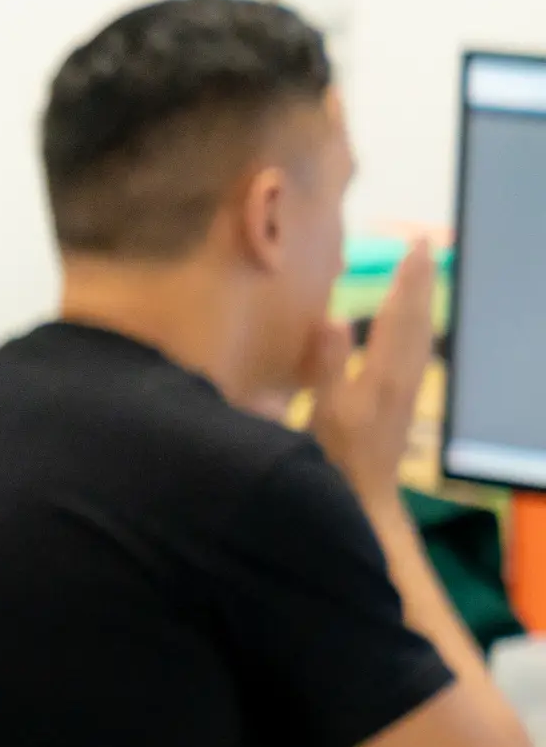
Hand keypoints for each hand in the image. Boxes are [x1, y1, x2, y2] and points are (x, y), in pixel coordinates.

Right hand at [307, 240, 437, 503]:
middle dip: (419, 283)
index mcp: (383, 373)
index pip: (398, 316)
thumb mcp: (324, 413)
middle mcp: (404, 375)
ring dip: (422, 301)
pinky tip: (413, 323)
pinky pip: (418, 348)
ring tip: (422, 275)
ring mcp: (407, 388)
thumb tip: (334, 317)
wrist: (366, 499)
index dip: (405, 281)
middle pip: (417, 319)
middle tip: (423, 248)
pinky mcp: (404, 398)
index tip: (412, 246)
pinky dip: (417, 325)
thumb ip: (328, 365)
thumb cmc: (336, 459)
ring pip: (422, 333)